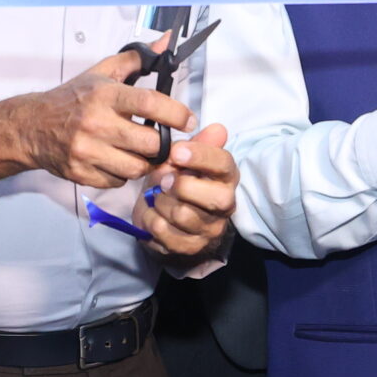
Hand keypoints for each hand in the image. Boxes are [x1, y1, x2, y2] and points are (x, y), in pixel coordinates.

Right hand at [16, 41, 194, 188]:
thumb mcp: (102, 72)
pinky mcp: (80, 173)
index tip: (188, 119)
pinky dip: (123, 174)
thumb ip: (137, 58)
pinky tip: (118, 160)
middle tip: (163, 139)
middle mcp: (96, 123)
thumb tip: (167, 41)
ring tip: (140, 151)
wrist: (32, 126)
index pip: (151, 103)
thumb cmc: (72, 99)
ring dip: (144, 162)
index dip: (176, 113)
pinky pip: (117, 182)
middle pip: (149, 143)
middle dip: (162, 143)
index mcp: (104, 95)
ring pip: (137, 168)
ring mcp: (87, 151)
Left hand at [134, 123, 235, 258]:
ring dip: (160, 202)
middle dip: (181, 185)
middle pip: (213, 197)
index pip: (224, 164)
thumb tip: (218, 129)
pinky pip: (165, 232)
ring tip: (155, 196)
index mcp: (226, 177)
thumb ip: (198, 144)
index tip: (176, 151)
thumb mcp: (185, 161)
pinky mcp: (190, 247)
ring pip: (183, 214)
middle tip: (162, 179)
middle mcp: (225, 204)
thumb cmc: (179, 183)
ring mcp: (209, 229)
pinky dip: (150, 220)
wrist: (170, 222)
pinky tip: (151, 213)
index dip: (201, 156)